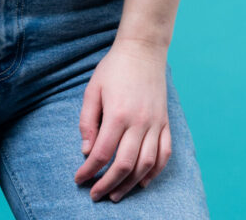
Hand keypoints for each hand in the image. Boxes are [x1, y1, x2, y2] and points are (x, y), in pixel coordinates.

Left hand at [74, 37, 170, 202]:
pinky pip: (164, 154)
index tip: (79, 179)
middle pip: (124, 165)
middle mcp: (139, 122)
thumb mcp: (93, 89)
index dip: (89, 171)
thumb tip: (86, 151)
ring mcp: (156, 123)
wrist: (143, 49)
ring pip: (146, 164)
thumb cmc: (113, 68)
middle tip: (95, 194)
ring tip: (116, 194)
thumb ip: (87, 121)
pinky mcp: (166, 122)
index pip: (102, 153)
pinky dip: (155, 172)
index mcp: (118, 114)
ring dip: (130, 184)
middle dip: (108, 184)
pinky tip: (143, 181)